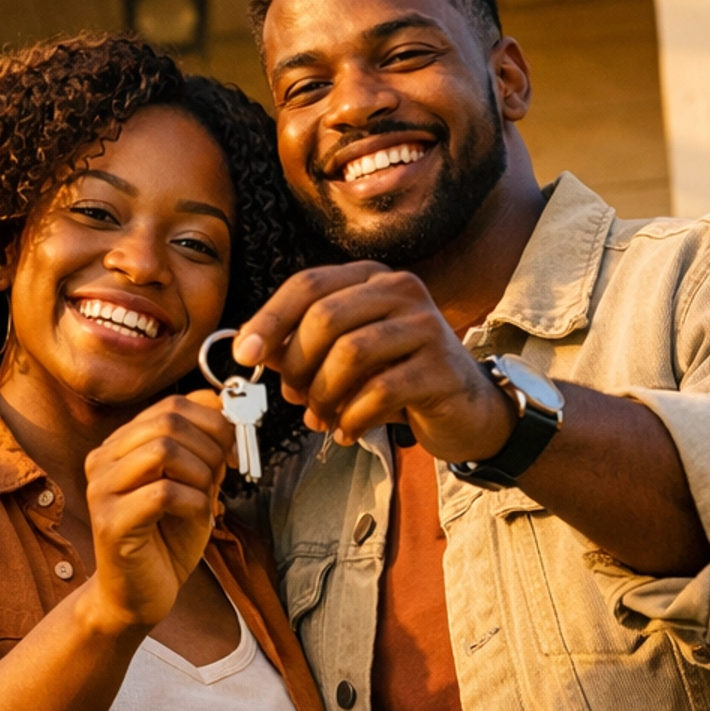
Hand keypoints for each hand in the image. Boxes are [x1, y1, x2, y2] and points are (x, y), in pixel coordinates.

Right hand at [82, 393, 231, 635]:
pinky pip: (164, 493)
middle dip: (211, 445)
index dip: (214, 420)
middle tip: (223, 474)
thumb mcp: (193, 486)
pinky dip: (194, 502)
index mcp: (120, 445)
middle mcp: (103, 460)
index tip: (234, 448)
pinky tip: (199, 518)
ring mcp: (102, 490)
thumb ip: (204, 451)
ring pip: (163, 451)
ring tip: (206, 498)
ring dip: (201, 474)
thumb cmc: (165, 541)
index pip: (172, 404)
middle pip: (167, 420)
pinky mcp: (112, 522)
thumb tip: (230, 416)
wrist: (136, 597)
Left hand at [234, 264, 514, 462]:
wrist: (465, 409)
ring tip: (320, 419)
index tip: (244, 354)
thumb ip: (302, 348)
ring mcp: (426, 325)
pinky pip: (380, 390)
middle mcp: (401, 289)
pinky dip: (353, 417)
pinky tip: (347, 432)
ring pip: (350, 353)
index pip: (308, 284)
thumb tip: (251, 349)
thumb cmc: (397, 378)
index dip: (270, 319)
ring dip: (324, 395)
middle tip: (293, 397)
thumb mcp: (345, 359)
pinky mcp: (442, 366)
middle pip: (325, 317)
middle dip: (298, 365)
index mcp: (371, 278)